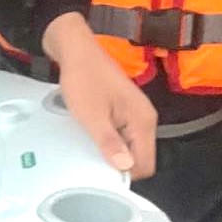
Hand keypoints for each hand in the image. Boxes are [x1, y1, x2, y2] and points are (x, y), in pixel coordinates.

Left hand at [42, 12, 157, 178]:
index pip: (146, 165)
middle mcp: (145, 118)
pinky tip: (91, 137)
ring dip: (112, 151)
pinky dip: (109, 139)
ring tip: (89, 151)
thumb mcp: (91, 114)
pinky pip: (121, 134)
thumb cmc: (83, 78)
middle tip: (91, 164)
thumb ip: (109, 142)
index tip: (101, 174)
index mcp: (143, 121)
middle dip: (119, 164)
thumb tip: (125, 168)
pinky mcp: (123, 108)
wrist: (75, 47)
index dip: (126, 174)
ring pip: (129, 146)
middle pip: (140, 157)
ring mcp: (135, 113)